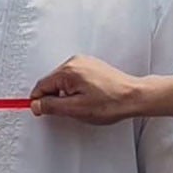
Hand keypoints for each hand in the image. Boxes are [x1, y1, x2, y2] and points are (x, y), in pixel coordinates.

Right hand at [29, 55, 143, 124]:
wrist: (135, 96)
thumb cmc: (112, 102)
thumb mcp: (76, 109)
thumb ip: (51, 106)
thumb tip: (36, 104)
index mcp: (68, 71)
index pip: (41, 86)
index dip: (40, 101)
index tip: (41, 110)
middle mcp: (74, 62)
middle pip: (51, 82)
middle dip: (56, 97)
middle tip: (70, 109)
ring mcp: (84, 62)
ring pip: (62, 81)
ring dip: (66, 93)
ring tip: (83, 103)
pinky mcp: (91, 66)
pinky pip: (74, 78)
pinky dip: (76, 89)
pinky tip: (89, 97)